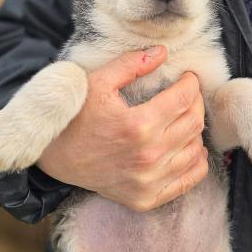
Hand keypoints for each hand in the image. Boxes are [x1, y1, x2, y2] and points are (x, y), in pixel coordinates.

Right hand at [37, 46, 207, 210]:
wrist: (55, 157)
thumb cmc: (76, 117)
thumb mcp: (98, 82)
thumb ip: (131, 64)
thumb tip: (162, 52)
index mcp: (137, 125)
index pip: (184, 99)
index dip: (191, 84)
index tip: (187, 78)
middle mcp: (147, 156)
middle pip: (194, 124)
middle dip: (196, 103)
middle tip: (188, 94)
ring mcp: (148, 182)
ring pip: (195, 151)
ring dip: (195, 131)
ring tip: (184, 118)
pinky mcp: (146, 199)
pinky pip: (188, 180)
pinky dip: (196, 161)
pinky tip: (188, 147)